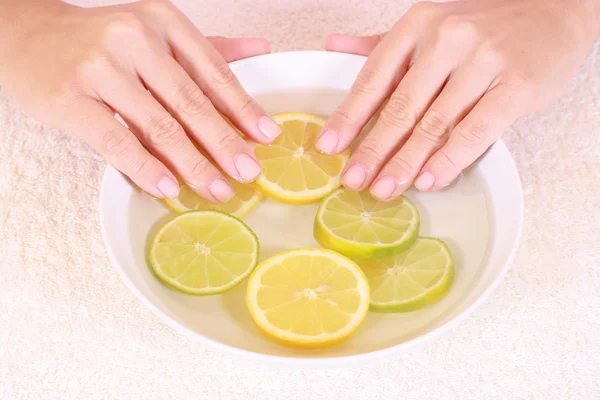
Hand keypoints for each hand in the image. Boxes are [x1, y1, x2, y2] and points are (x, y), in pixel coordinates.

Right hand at [0, 0, 280, 200]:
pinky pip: (116, 141)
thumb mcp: (156, 33)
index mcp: (162, 22)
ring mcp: (99, 68)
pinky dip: (145, 167)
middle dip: (225, 143)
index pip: (213, 72)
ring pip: (157, 126)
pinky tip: (168, 187)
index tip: (267, 137)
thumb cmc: (99, 40)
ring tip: (218, 189)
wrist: (27, 33)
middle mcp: (133, 38)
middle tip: (250, 172)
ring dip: (193, 164)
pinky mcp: (69, 98)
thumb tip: (260, 49)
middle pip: (191, 102)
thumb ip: (207, 48)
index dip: (243, 108)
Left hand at [321, 0, 597, 199]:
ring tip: (383, 189)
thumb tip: (334, 47)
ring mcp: (483, 61)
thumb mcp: (428, 25)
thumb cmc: (483, 26)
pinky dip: (449, 160)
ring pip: (435, 124)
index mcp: (418, 25)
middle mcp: (447, 39)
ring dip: (405, 162)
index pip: (374, 78)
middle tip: (353, 180)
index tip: (328, 146)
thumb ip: (382, 43)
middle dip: (373, 150)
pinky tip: (428, 180)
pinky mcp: (516, 86)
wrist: (553, 11)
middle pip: (400, 107)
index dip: (348, 116)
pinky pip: (476, 131)